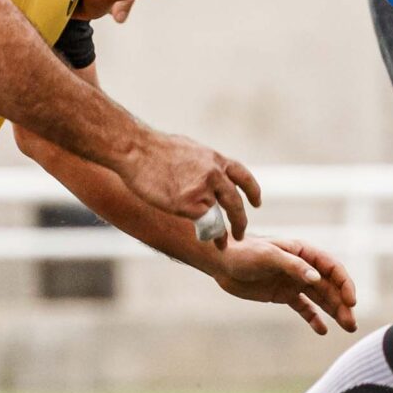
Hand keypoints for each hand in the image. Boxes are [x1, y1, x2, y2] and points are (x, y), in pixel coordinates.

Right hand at [122, 128, 259, 240]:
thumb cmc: (153, 148)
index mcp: (214, 159)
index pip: (243, 176)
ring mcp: (203, 190)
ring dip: (223, 234)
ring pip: (221, 217)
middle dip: (240, 221)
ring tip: (222, 244)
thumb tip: (201, 172)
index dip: (252, 191)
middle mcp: (214, 174)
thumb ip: (201, 164)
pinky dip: (207, 234)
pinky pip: (205, 225)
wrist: (136, 150)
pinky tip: (204, 239)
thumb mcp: (187, 149)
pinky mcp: (189, 205)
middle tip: (240, 233)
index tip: (256, 203)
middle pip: (236, 203)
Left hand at [214, 235, 357, 334]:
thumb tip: (316, 278)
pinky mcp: (283, 294)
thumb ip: (293, 266)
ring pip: (320, 298)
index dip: (344, 284)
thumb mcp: (268, 256)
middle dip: (343, 304)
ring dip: (334, 312)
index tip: (351, 301)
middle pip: (330, 286)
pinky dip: (314, 318)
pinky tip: (322, 330)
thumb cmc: (244, 252)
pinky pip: (304, 307)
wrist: (221, 261)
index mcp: (303, 252)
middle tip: (351, 324)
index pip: (332, 268)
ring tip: (348, 328)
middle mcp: (303, 267)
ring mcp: (294, 281)